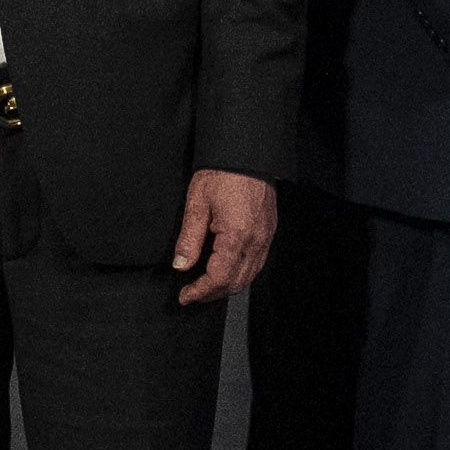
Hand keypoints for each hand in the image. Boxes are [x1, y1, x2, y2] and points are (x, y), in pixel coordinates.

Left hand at [171, 168, 276, 304]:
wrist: (247, 153)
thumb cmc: (221, 173)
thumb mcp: (197, 204)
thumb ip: (189, 239)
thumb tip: (181, 265)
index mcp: (237, 236)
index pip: (219, 278)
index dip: (200, 291)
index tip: (185, 296)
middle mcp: (256, 241)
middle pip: (236, 282)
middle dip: (213, 293)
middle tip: (192, 294)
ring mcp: (265, 238)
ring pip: (249, 276)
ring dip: (227, 285)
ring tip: (205, 285)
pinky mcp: (268, 232)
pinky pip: (256, 263)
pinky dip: (240, 273)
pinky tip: (225, 269)